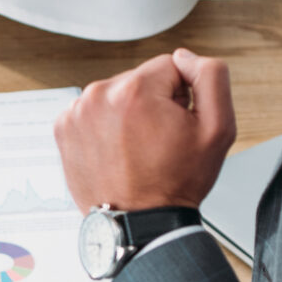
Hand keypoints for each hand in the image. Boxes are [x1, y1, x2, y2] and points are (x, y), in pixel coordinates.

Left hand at [54, 50, 236, 214]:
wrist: (140, 224)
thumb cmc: (176, 183)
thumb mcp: (218, 128)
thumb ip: (211, 76)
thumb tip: (185, 57)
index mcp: (135, 90)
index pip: (170, 66)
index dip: (182, 96)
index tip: (176, 126)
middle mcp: (99, 95)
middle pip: (141, 80)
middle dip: (153, 104)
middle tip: (158, 142)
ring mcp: (77, 112)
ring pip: (118, 95)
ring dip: (128, 115)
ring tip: (137, 150)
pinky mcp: (64, 128)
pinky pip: (95, 113)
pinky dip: (106, 128)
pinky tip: (117, 152)